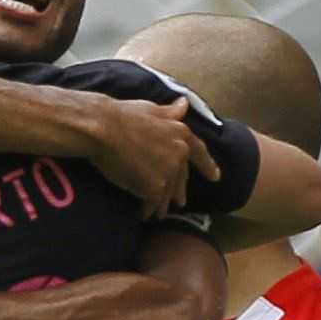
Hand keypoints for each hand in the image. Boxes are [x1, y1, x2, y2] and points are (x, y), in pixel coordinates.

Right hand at [84, 97, 217, 219]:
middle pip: (181, 177)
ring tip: (158, 213)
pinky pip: (153, 204)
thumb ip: (169, 112)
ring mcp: (169, 172)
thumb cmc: (123, 116)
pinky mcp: (155, 188)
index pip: (199, 152)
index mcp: (181, 133)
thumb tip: (184, 104)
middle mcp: (180, 154)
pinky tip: (143, 215)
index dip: (208, 165)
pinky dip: (148, 211)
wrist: (104, 129)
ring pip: (167, 194)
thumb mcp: (151, 109)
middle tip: (180, 202)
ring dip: (162, 204)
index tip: (216, 177)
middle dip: (179, 191)